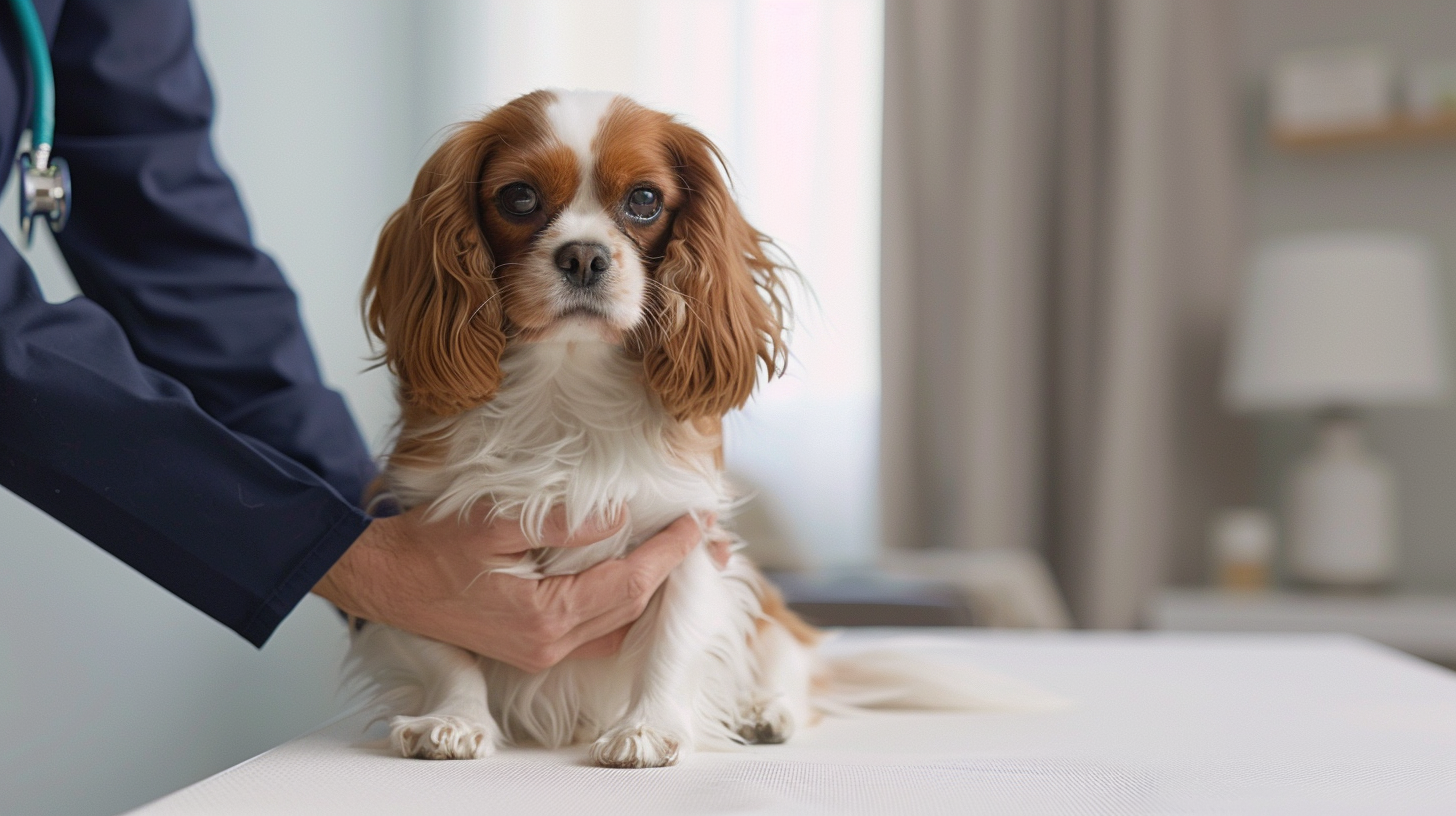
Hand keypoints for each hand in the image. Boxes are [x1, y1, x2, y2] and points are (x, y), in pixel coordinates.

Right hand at [314, 507, 721, 672]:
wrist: (384, 580)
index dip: (668, 552)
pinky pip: (597, 633)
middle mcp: (549, 644)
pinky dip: (623, 605)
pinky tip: (635, 578)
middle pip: (633, 609)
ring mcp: (541, 652)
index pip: (629, 584)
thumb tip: (618, 515)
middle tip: (707, 535)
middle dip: (672, 571)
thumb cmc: (431, 546)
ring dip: (652, 590)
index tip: (697, 521)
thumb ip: (562, 522)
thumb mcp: (494, 521)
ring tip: (681, 553)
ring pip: (619, 626)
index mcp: (544, 616)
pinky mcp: (533, 648)